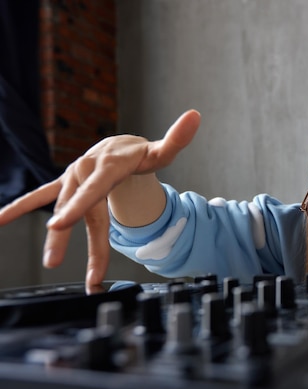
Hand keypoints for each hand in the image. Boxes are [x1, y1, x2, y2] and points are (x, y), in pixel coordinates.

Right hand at [0, 110, 200, 284]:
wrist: (122, 146)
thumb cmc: (143, 153)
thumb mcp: (162, 151)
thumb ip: (177, 138)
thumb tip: (196, 115)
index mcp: (108, 164)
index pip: (94, 189)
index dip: (78, 206)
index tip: (60, 223)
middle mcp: (86, 169)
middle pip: (79, 205)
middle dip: (67, 232)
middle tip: (53, 261)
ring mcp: (74, 177)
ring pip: (62, 206)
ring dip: (55, 235)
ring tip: (48, 261)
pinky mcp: (67, 184)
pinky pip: (41, 194)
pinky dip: (19, 205)